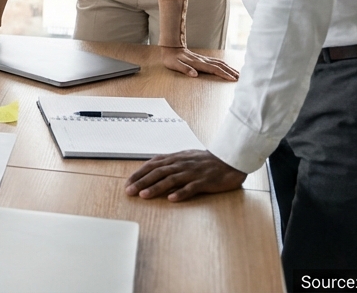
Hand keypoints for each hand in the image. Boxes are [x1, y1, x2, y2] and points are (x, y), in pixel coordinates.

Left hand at [125, 149, 246, 201]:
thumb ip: (170, 163)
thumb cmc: (206, 161)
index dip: (139, 174)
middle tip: (129, 191)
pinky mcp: (204, 182)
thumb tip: (152, 170)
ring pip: (171, 180)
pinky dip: (181, 193)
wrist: (229, 160)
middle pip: (158, 172)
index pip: (152, 165)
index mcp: (175, 159)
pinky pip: (192, 188)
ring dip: (156, 188)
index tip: (127, 183)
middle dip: (141, 182)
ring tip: (144, 195)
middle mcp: (181, 164)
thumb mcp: (185, 157)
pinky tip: (172, 199)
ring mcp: (192, 173)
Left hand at [160, 46, 239, 80]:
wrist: (171, 47)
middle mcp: (203, 60)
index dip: (224, 74)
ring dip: (229, 68)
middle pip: (220, 66)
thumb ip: (185, 69)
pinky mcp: (203, 58)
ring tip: (238, 73)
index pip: (214, 69)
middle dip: (231, 72)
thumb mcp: (174, 65)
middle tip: (241, 78)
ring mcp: (203, 58)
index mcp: (197, 63)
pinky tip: (227, 67)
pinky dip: (224, 65)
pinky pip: (216, 61)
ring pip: (220, 63)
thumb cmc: (171, 58)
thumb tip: (194, 75)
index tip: (233, 79)